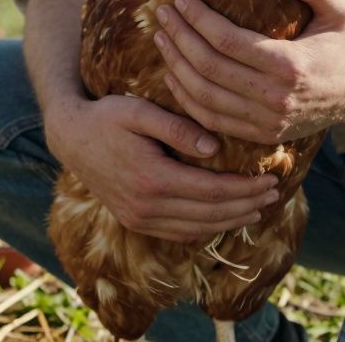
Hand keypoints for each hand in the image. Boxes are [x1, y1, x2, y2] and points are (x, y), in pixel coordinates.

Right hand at [46, 94, 279, 242]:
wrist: (70, 137)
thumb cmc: (107, 116)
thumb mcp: (140, 111)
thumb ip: (178, 128)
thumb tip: (214, 147)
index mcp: (153, 178)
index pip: (212, 191)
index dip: (245, 189)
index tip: (271, 180)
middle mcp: (146, 206)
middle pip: (210, 214)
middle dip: (246, 205)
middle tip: (274, 194)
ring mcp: (138, 218)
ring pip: (196, 229)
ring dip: (230, 221)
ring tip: (257, 209)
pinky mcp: (134, 221)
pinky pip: (178, 233)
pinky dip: (205, 228)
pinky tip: (223, 218)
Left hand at [153, 0, 344, 143]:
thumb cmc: (342, 45)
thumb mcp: (340, 10)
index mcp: (290, 64)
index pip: (228, 41)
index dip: (198, 20)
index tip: (181, 0)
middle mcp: (275, 96)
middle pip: (209, 68)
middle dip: (179, 38)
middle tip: (162, 15)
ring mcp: (266, 120)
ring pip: (204, 96)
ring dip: (176, 67)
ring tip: (162, 39)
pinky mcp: (260, 134)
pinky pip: (211, 119)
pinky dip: (186, 99)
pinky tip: (172, 75)